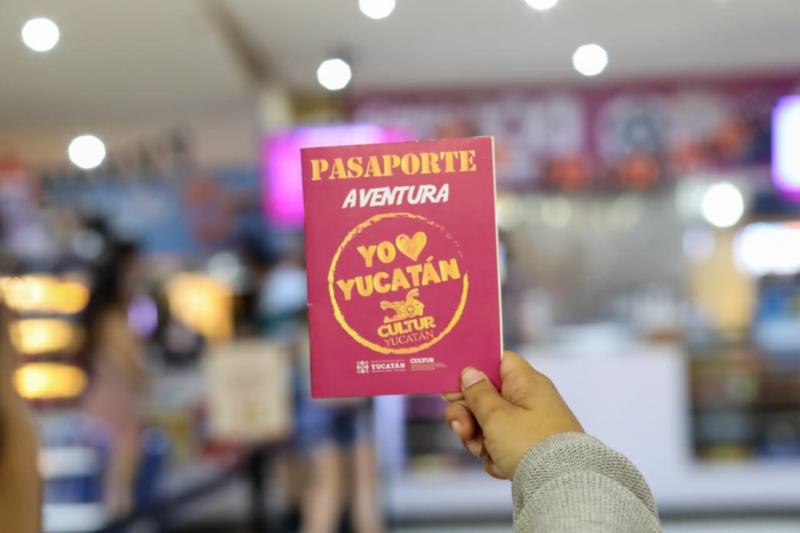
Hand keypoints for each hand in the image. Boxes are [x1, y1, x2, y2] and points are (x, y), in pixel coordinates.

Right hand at [444, 351, 582, 479]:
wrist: (561, 487)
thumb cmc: (530, 444)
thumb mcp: (496, 416)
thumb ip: (478, 393)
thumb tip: (470, 372)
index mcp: (526, 383)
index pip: (497, 362)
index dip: (473, 372)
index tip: (453, 388)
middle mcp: (529, 400)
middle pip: (486, 396)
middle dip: (468, 414)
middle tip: (463, 428)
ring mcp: (529, 425)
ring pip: (489, 423)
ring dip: (478, 438)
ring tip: (483, 451)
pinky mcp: (528, 448)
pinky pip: (500, 445)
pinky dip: (495, 455)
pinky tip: (501, 465)